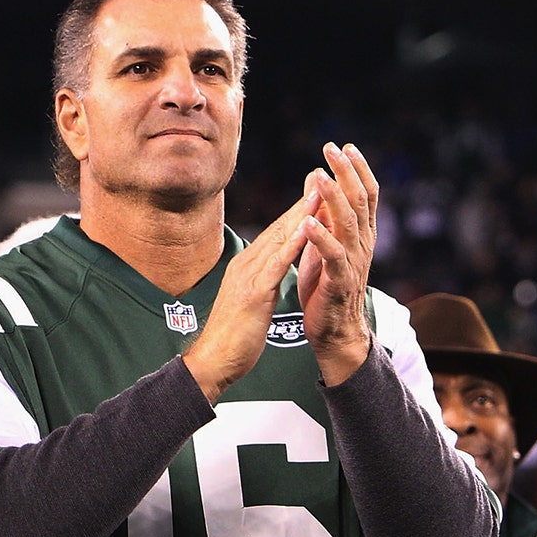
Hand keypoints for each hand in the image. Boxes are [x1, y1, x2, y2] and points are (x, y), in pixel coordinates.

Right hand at [183, 182, 320, 402]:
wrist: (213, 361)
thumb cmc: (233, 336)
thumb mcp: (250, 300)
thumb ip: (261, 281)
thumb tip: (272, 270)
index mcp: (247, 266)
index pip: (277, 232)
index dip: (297, 210)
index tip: (317, 190)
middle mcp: (246, 264)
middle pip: (279, 227)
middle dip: (303, 202)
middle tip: (323, 176)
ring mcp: (248, 277)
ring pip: (278, 239)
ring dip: (301, 214)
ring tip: (320, 190)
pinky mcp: (253, 294)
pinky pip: (276, 264)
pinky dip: (292, 244)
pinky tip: (307, 228)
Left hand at [298, 142, 377, 385]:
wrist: (334, 331)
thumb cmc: (327, 285)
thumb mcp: (325, 242)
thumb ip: (325, 211)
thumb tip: (317, 174)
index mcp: (361, 233)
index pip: (365, 194)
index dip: (357, 169)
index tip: (344, 146)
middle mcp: (363, 243)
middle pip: (359, 200)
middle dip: (346, 172)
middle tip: (332, 148)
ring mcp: (354, 262)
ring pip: (348, 223)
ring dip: (334, 198)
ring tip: (320, 176)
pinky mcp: (340, 281)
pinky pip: (333, 256)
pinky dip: (321, 238)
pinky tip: (308, 223)